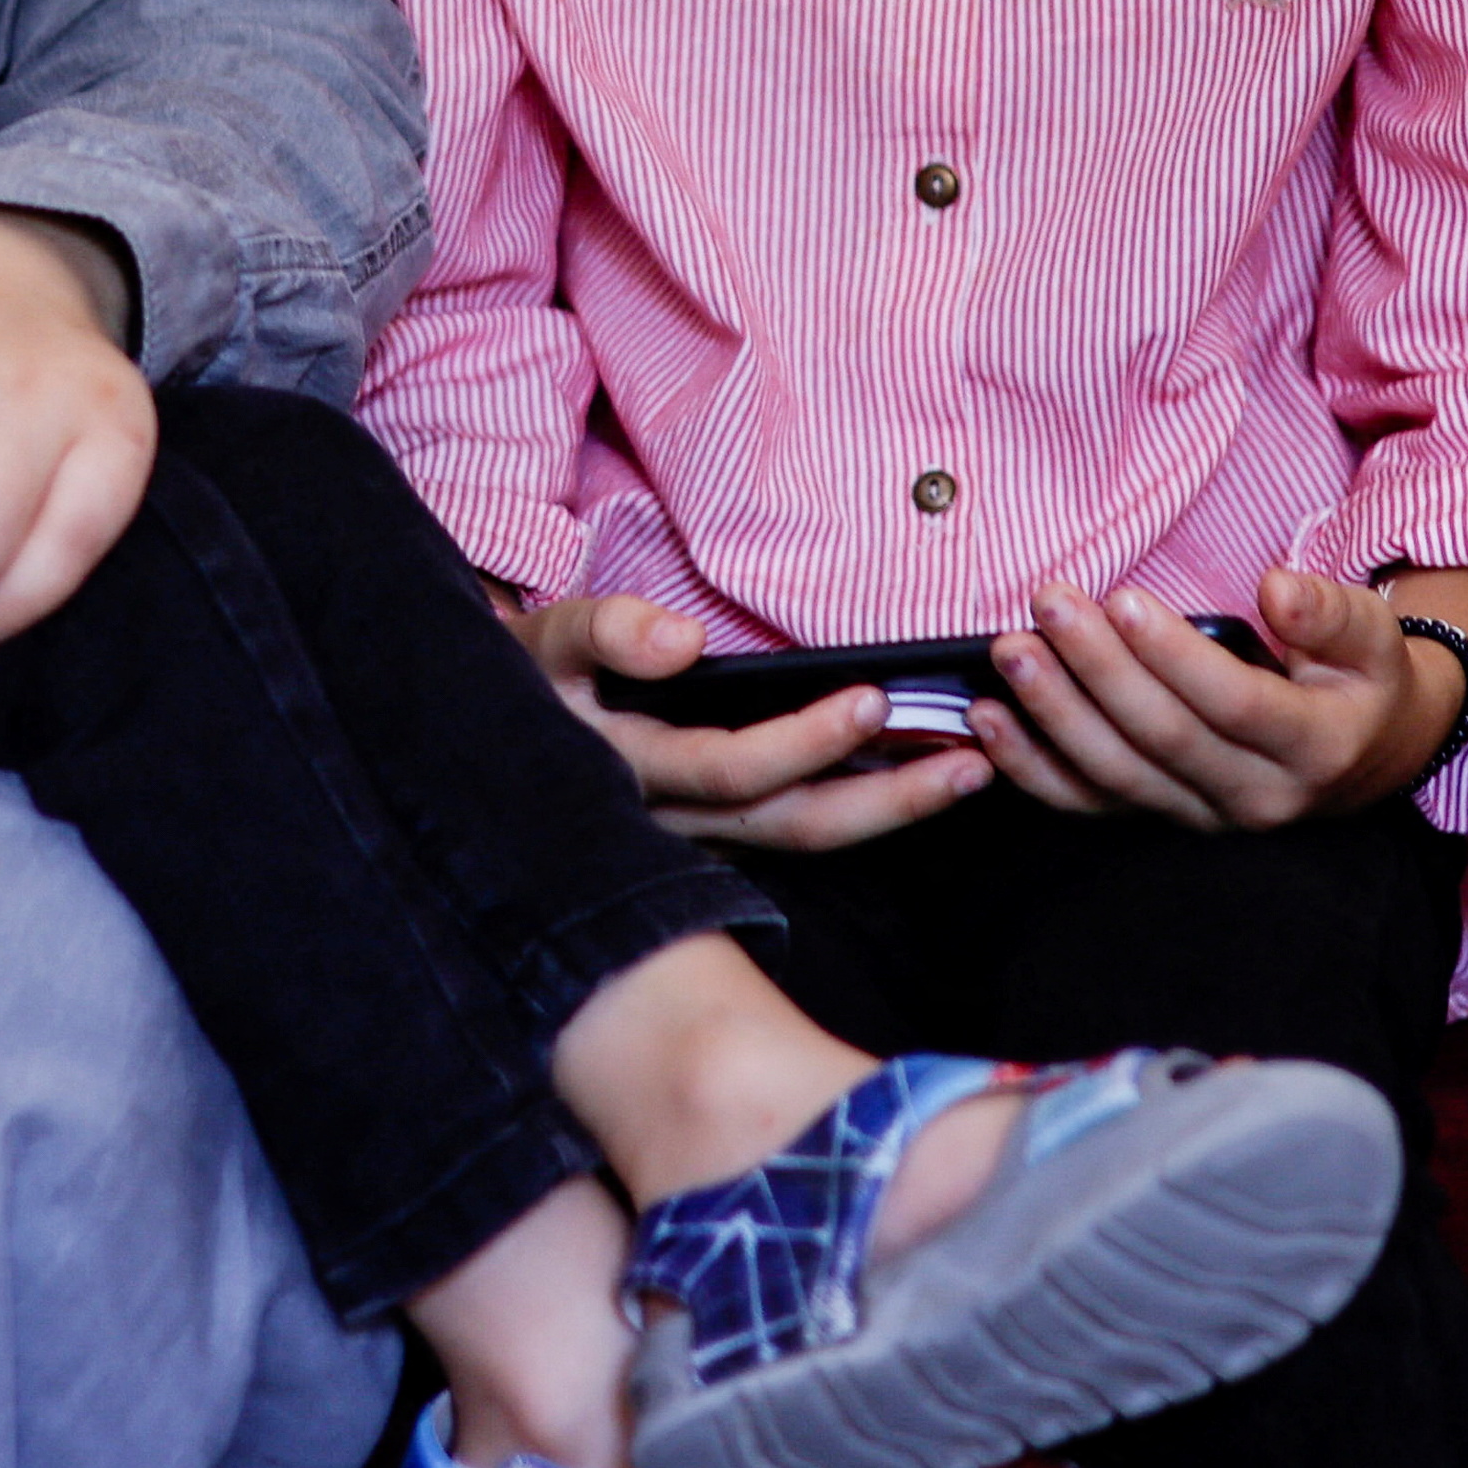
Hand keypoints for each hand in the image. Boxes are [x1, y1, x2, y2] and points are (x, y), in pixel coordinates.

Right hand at [506, 589, 998, 853]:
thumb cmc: (533, 670)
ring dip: (892, 808)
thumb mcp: (552, 638)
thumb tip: (681, 641)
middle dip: (886, 800)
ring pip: (806, 835)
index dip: (804, 742)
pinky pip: (800, 825)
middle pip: (794, 825)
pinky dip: (866, 804)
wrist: (495, 733)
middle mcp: (678, 817)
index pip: (732, 771)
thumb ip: (608, 632)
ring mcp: (704, 831)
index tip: (873, 699)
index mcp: (637, 769)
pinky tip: (921, 776)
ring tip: (972, 772)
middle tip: (970, 762)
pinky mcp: (722, 825)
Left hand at [977, 561, 1467, 828]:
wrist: (1365, 755)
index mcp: (1314, 747)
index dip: (1175, 656)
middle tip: (1050, 605)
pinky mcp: (1161, 816)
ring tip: (1011, 650)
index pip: (1236, 704)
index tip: (1123, 598)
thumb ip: (1330, 612)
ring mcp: (1202, 816)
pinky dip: (1032, 767)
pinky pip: (1089, 802)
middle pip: (1163, 739)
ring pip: (1118, 776)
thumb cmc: (1362, 678)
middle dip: (1099, 670)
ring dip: (1054, 714)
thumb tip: (1277, 588)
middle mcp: (1255, 797)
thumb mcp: (1372, 635)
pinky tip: (987, 720)